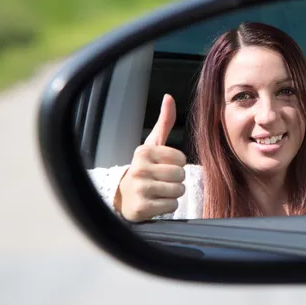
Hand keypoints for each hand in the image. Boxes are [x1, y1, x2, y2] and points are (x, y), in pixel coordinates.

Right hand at [117, 94, 186, 221]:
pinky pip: (172, 206)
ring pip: (178, 191)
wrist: (124, 196)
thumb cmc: (145, 168)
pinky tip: (156, 202)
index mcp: (144, 152)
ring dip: (173, 193)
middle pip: (180, 175)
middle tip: (162, 180)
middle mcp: (139, 169)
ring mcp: (140, 189)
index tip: (164, 165)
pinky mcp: (142, 208)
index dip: (177, 164)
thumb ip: (164, 122)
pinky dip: (168, 206)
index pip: (181, 159)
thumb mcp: (152, 145)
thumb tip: (169, 97)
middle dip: (176, 179)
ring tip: (160, 191)